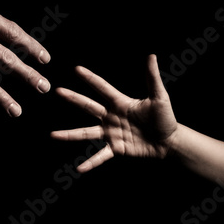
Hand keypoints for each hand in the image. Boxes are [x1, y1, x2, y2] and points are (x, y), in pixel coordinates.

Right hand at [51, 55, 177, 172]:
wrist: (170, 142)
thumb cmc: (165, 118)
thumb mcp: (159, 97)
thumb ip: (152, 77)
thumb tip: (151, 55)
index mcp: (120, 103)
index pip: (102, 88)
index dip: (90, 79)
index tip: (76, 69)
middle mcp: (111, 117)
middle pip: (88, 106)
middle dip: (73, 99)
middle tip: (58, 91)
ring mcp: (111, 134)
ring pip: (86, 133)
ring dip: (70, 135)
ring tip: (53, 135)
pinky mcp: (116, 149)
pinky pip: (100, 156)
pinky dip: (90, 162)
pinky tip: (79, 168)